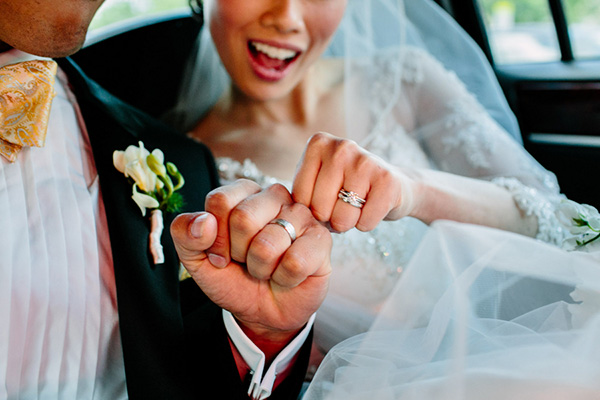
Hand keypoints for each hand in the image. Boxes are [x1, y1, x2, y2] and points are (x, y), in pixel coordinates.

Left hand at [171, 180, 331, 346]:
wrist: (263, 311)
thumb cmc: (234, 278)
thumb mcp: (198, 260)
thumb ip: (186, 235)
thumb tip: (204, 222)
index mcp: (243, 193)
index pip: (220, 201)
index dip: (215, 239)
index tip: (221, 255)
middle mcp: (274, 195)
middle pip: (243, 218)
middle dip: (238, 253)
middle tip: (247, 261)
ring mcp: (301, 215)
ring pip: (267, 245)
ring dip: (261, 269)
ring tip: (268, 268)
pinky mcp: (321, 239)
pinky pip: (294, 262)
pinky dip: (284, 279)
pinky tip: (287, 275)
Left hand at [292, 132, 417, 231]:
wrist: (393, 185)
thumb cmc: (346, 187)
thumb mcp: (317, 181)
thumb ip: (301, 194)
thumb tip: (296, 220)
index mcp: (318, 144)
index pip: (299, 196)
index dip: (311, 210)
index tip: (324, 200)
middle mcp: (341, 147)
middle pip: (319, 208)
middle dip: (329, 218)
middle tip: (341, 207)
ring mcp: (365, 161)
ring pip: (342, 218)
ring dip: (348, 223)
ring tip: (356, 206)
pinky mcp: (386, 180)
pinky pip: (365, 223)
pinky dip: (366, 224)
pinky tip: (372, 208)